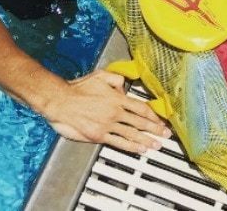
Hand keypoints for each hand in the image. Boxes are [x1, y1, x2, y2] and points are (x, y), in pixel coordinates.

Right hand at [45, 69, 171, 152]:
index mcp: (117, 98)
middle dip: (155, 129)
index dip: (153, 115)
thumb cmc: (78, 88)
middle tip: (165, 135)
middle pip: (140, 122)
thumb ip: (116, 80)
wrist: (61, 101)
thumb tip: (124, 87)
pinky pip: (118, 142)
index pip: (140, 107)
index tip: (160, 120)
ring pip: (132, 134)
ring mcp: (107, 125)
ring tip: (156, 145)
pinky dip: (130, 147)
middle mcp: (115, 112)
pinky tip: (138, 150)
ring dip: (146, 140)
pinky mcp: (98, 135)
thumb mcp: (101, 76)